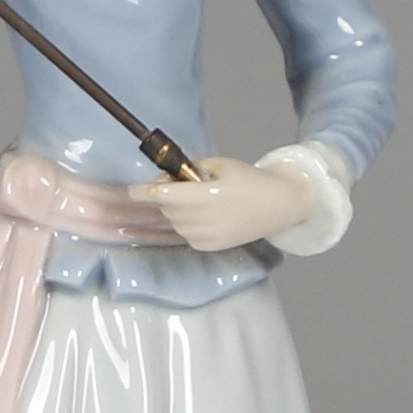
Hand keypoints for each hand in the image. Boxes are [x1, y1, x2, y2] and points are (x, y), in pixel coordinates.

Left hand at [133, 155, 313, 252]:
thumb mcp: (220, 165)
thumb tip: (164, 179)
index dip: (144, 192)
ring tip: (200, 200)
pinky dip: (187, 223)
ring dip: (177, 209)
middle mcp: (207, 218)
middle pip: (167, 207)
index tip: (132, 190)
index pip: (164, 194)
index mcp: (209, 194)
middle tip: (182, 184)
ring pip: (173, 221)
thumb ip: (189, 170)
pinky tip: (206, 215)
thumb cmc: (249, 180)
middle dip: (167, 194)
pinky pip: (184, 233)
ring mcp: (208, 236)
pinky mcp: (209, 247)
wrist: (279, 205)